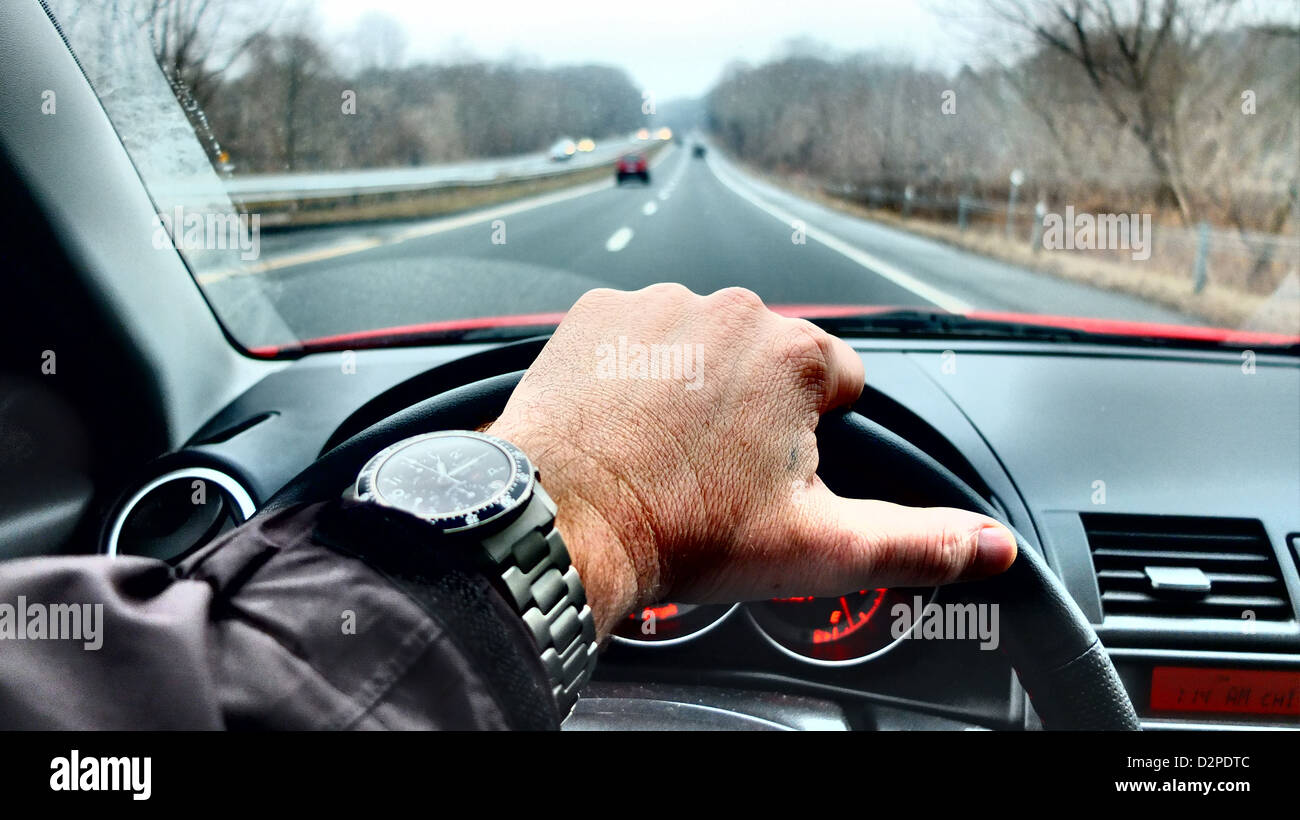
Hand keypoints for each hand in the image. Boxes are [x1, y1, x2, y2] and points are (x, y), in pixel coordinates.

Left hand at [487, 284, 1016, 637]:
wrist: (564, 521)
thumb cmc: (681, 531)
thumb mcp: (816, 548)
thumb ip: (916, 544)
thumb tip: (989, 548)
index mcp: (794, 356)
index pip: (838, 380)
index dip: (812, 432)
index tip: (770, 469)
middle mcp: (729, 311)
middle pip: (767, 359)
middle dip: (753, 406)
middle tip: (714, 468)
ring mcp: (656, 306)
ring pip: (700, 343)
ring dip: (692, 383)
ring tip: (663, 447)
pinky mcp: (598, 314)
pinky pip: (637, 334)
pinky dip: (634, 369)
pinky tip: (623, 420)